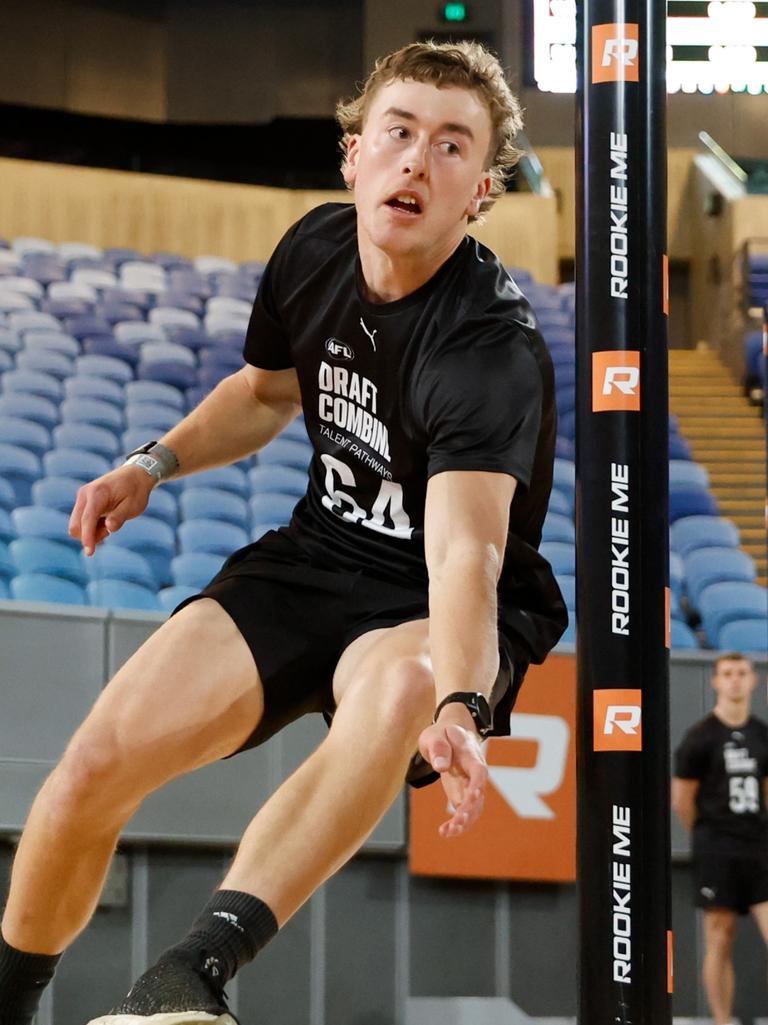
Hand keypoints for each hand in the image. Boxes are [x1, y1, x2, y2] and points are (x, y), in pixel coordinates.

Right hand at [68, 465, 154, 555]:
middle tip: (110, 530)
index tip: (89, 553)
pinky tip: (106, 520)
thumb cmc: (135, 490)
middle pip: (75, 526)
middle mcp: (85, 494)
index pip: (87, 520)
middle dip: (90, 535)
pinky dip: (91, 526)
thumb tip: (109, 528)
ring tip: (111, 522)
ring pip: (77, 524)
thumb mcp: (133, 506)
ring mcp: (82, 497)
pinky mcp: (84, 501)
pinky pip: (81, 520)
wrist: (135, 474)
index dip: (87, 538)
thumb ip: (120, 517)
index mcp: (97, 494)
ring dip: (91, 531)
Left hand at [418, 712, 488, 838]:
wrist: (448, 736)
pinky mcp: (462, 795)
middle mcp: (475, 774)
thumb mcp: (435, 735)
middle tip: (456, 822)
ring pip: (474, 808)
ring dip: (464, 822)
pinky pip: (464, 812)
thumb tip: (441, 766)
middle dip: (469, 810)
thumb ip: (439, 748)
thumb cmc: (442, 734)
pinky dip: (457, 823)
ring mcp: (470, 786)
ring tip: (447, 832)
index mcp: (471, 756)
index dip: (478, 784)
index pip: (479, 771)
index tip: (474, 796)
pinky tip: (444, 832)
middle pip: (478, 795)